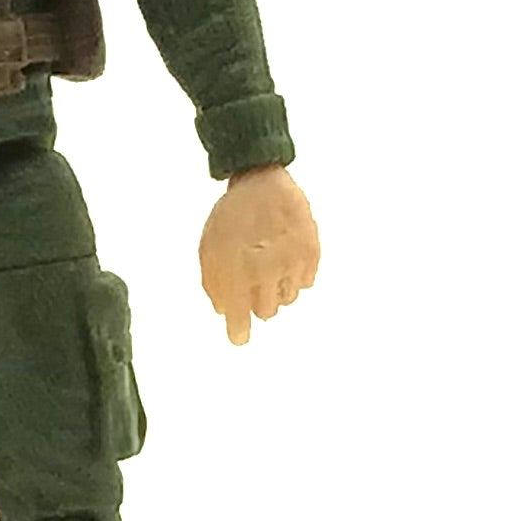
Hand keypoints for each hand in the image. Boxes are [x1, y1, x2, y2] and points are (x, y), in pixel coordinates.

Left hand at [198, 165, 319, 345]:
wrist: (261, 181)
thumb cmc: (231, 216)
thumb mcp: (209, 247)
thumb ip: (213, 282)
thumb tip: (224, 311)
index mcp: (238, 269)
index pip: (240, 314)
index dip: (239, 331)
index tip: (239, 339)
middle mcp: (268, 269)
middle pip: (267, 312)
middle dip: (257, 304)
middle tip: (253, 287)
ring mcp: (293, 261)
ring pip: (288, 299)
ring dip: (276, 292)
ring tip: (269, 270)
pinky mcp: (311, 252)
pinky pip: (305, 283)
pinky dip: (295, 278)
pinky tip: (285, 261)